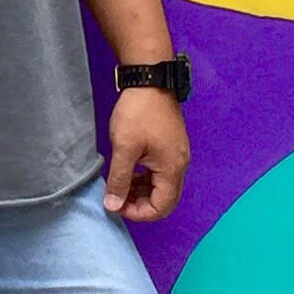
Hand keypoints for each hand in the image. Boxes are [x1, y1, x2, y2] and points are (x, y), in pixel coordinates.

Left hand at [102, 89, 189, 220]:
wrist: (150, 80)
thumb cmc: (138, 112)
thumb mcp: (124, 148)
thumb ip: (119, 180)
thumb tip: (113, 205)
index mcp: (172, 169)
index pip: (162, 207)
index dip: (138, 213)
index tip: (116, 205)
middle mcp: (180, 165)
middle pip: (165, 200)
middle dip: (140, 204)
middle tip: (116, 198)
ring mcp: (177, 155)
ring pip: (162, 186)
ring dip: (142, 191)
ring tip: (119, 185)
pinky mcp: (171, 146)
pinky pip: (161, 172)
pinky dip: (145, 178)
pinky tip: (129, 171)